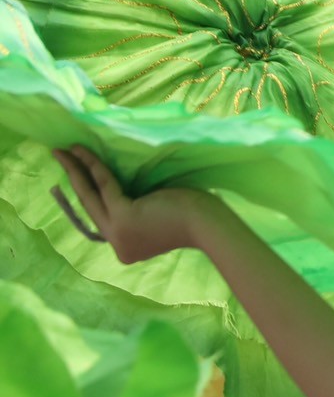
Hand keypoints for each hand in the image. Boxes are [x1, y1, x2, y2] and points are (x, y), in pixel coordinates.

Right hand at [51, 147, 218, 263]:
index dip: (87, 193)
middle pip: (88, 206)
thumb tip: (123, 190)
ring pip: (90, 196)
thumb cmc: (195, 212)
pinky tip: (82, 151)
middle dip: (72, 178)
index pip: (100, 216)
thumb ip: (137, 209)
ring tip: (63, 150)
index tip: (76, 174)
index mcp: (125, 246)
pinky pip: (105, 186)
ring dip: (75, 169)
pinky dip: (93, 166)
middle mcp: (117, 245)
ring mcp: (117, 234)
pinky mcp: (123, 217)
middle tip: (58, 156)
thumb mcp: (157, 213)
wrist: (210, 223)